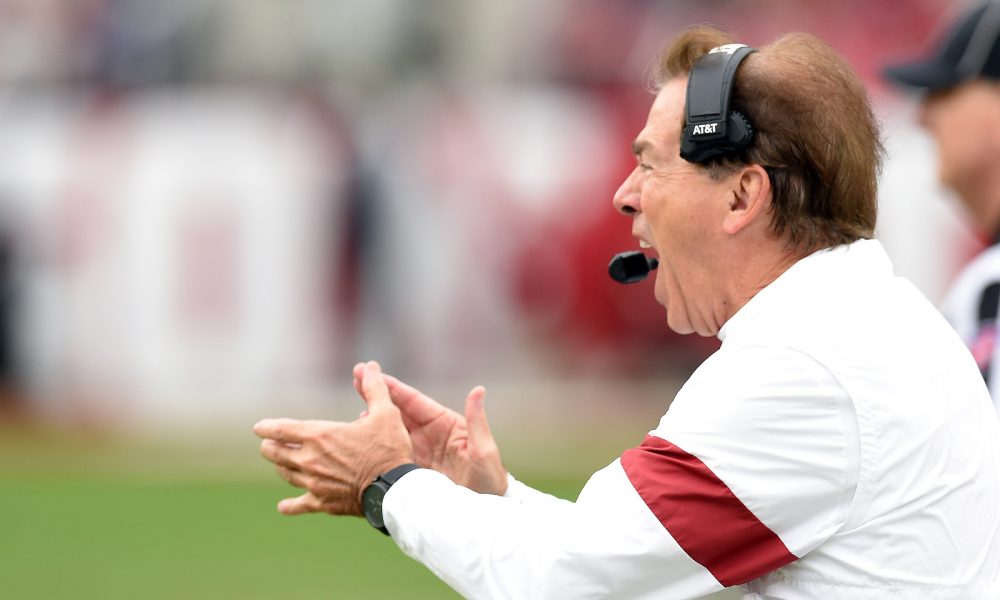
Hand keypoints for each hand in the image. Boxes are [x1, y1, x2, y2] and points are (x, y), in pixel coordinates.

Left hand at [254, 361, 413, 515]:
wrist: (392, 489)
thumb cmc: (389, 448)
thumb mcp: (386, 413)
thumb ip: (374, 388)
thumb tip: (370, 366)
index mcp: (319, 436)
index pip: (280, 430)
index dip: (266, 427)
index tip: (259, 427)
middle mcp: (309, 460)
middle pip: (275, 453)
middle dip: (269, 447)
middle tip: (268, 444)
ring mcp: (313, 483)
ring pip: (285, 474)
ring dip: (280, 466)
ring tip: (280, 463)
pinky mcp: (322, 502)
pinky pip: (299, 505)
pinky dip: (289, 506)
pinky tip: (283, 506)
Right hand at [353, 363, 507, 494]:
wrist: (483, 514)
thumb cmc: (490, 478)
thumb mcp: (484, 450)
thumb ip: (476, 421)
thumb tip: (478, 390)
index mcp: (445, 423)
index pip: (414, 401)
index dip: (394, 387)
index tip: (375, 374)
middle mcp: (428, 434)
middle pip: (398, 412)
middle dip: (377, 396)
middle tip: (356, 379)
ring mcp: (418, 452)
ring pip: (390, 432)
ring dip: (373, 422)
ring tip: (353, 416)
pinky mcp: (411, 471)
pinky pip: (390, 455)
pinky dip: (375, 447)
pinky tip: (360, 442)